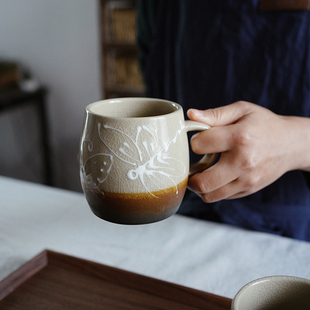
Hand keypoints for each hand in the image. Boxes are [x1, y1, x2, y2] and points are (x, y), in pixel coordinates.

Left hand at [187, 101, 309, 201]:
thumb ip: (215, 114)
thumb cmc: (264, 124)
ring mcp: (247, 180)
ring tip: (200, 173)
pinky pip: (221, 196)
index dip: (194, 141)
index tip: (199, 140)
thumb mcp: (242, 110)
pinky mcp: (248, 190)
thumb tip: (191, 115)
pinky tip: (214, 176)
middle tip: (189, 166)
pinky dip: (212, 189)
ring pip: (209, 195)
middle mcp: (243, 162)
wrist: (291, 144)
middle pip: (202, 181)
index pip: (200, 145)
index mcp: (240, 138)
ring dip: (198, 186)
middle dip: (188, 174)